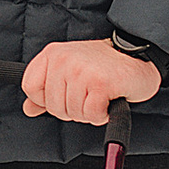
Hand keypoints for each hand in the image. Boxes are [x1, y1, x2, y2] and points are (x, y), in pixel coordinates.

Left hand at [20, 36, 163, 126]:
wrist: (140, 58)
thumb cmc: (104, 67)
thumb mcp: (69, 73)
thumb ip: (47, 90)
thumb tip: (28, 109)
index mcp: (52, 53)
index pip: (31, 88)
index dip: (47, 100)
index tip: (66, 94)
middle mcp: (64, 58)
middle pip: (53, 106)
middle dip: (73, 109)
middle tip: (90, 94)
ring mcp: (82, 70)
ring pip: (73, 113)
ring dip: (89, 112)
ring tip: (101, 95)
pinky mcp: (101, 83)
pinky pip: (91, 115)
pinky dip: (101, 115)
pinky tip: (109, 99)